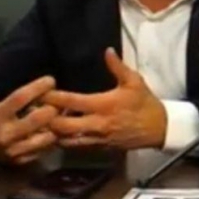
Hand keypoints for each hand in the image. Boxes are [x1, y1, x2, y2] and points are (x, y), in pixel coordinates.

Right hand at [0, 59, 58, 163]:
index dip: (37, 88)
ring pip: (45, 137)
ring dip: (55, 125)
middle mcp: (5, 135)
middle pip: (37, 119)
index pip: (19, 99)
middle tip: (59, 100)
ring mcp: (15, 150)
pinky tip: (55, 129)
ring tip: (60, 114)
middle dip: (51, 107)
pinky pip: (45, 149)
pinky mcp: (23, 161)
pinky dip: (53, 138)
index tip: (51, 80)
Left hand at [43, 48, 167, 149]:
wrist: (160, 129)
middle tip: (37, 111)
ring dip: (54, 133)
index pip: (70, 102)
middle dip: (47, 119)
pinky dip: (66, 142)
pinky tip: (60, 135)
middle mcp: (97, 124)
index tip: (41, 93)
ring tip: (45, 124)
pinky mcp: (101, 149)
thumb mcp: (134, 81)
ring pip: (67, 141)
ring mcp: (98, 139)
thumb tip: (107, 50)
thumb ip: (118, 66)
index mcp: (103, 105)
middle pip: (62, 126)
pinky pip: (78, 148)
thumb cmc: (146, 103)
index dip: (52, 98)